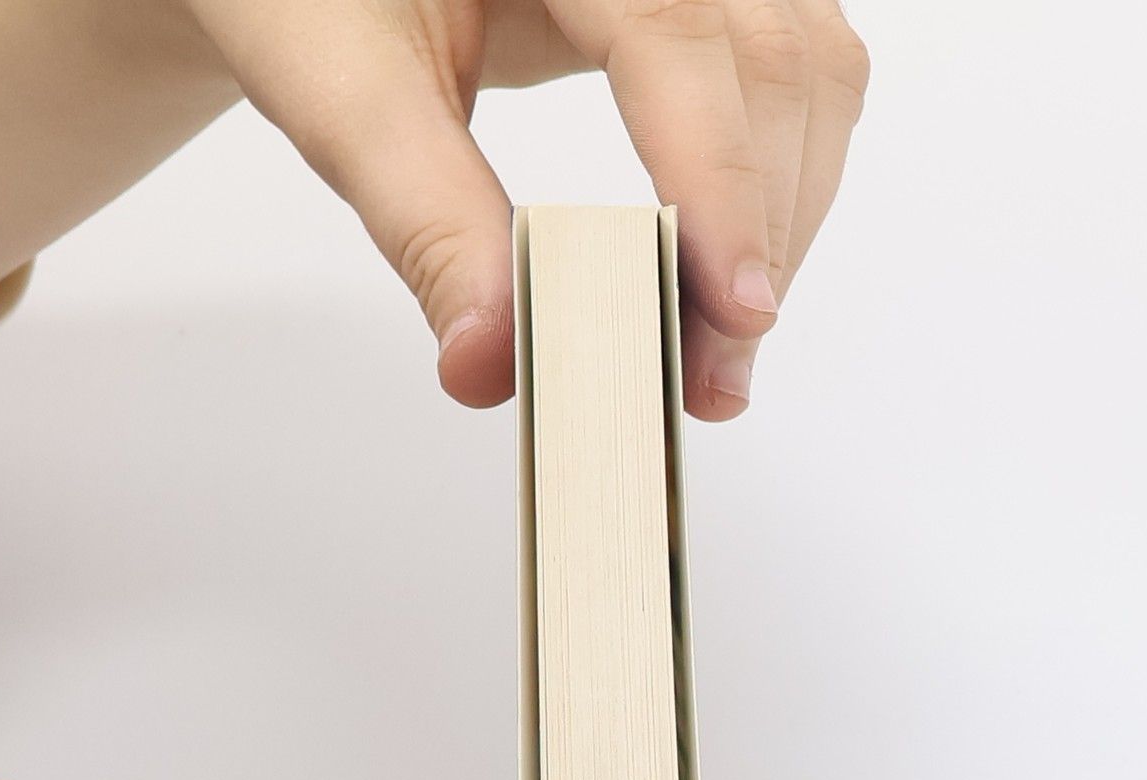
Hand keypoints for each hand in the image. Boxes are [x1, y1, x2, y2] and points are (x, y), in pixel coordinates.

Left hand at [178, 0, 868, 417]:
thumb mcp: (340, 86)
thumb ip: (424, 218)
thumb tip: (491, 361)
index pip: (676, 28)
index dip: (717, 174)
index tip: (734, 309)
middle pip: (769, 53)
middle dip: (759, 227)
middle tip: (716, 379)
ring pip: (806, 63)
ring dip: (782, 214)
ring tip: (722, 346)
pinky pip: (788, 68)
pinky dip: (773, 179)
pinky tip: (727, 269)